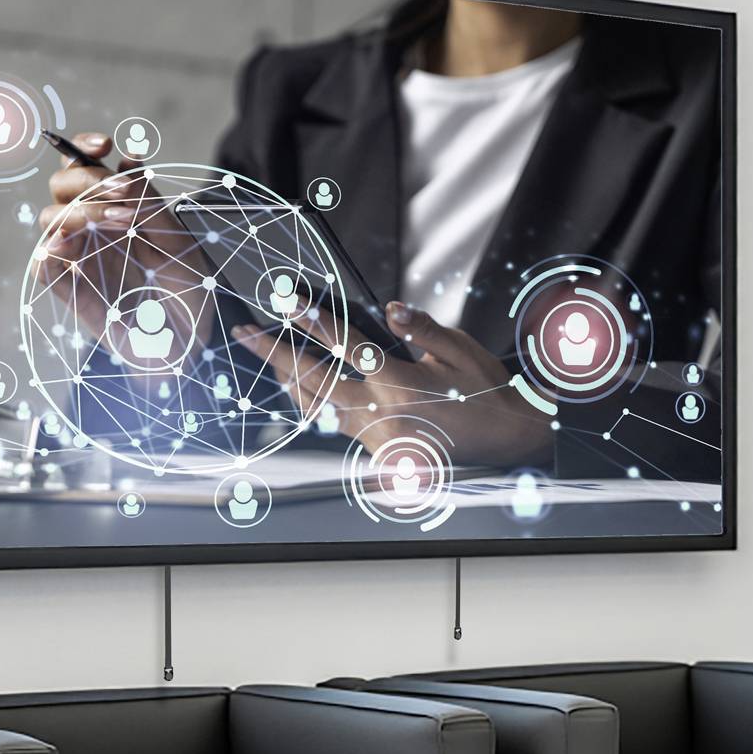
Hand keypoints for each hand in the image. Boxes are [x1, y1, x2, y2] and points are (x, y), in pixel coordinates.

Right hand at [31, 131, 203, 332]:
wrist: (187, 338)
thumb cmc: (186, 287)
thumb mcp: (178, 240)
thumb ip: (151, 203)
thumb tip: (129, 160)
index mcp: (113, 206)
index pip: (82, 164)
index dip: (83, 146)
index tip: (104, 145)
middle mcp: (90, 226)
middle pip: (61, 186)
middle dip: (88, 181)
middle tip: (123, 194)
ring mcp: (77, 255)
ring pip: (50, 219)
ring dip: (82, 212)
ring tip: (123, 223)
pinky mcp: (69, 288)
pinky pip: (42, 265)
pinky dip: (50, 251)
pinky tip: (71, 247)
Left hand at [234, 301, 555, 467]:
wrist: (506, 440)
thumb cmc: (486, 392)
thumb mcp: (460, 350)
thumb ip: (422, 329)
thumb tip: (390, 310)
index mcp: (403, 384)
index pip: (346, 345)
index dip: (312, 320)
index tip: (285, 301)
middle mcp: (384, 414)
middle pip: (314, 379)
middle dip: (275, 353)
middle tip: (246, 334)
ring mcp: (378, 437)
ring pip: (317, 407)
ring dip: (289, 381)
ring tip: (266, 358)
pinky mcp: (379, 451)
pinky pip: (335, 425)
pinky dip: (314, 405)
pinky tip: (302, 390)